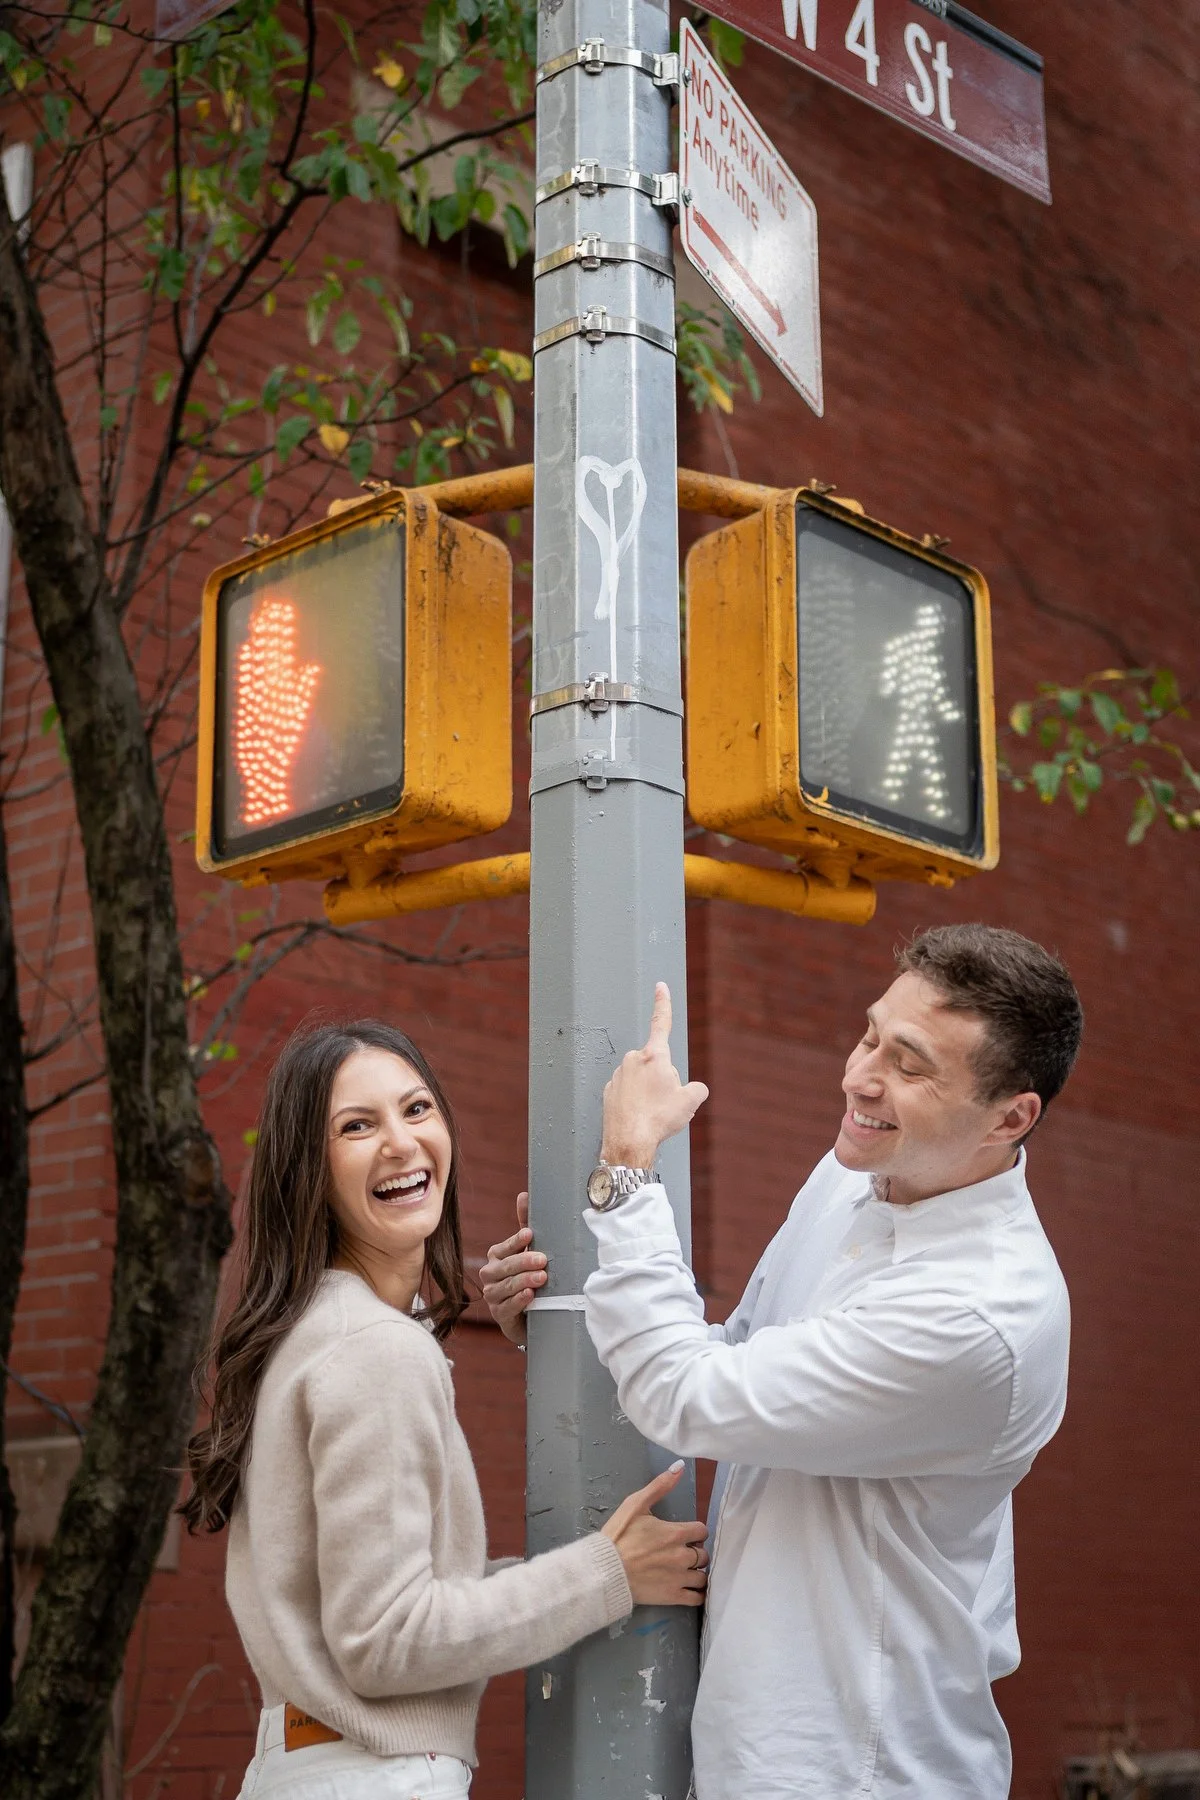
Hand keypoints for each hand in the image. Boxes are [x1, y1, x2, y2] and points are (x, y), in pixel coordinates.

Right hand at [480, 1193, 545, 1347]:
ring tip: (541, 1278)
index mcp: (496, 1256)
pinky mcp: (499, 1315)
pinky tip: (530, 1296)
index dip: (516, 1242)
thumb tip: (524, 1194)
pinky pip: (507, 1307)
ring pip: (505, 1286)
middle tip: (543, 1259)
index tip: (530, 1235)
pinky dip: (518, 1301)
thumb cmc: (526, 1275)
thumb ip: (525, 1224)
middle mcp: (490, 1275)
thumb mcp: (527, 1250)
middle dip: (523, 1262)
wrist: (528, 1314)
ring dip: (523, 1281)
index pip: (504, 1247)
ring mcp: (493, 1296)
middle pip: (504, 1267)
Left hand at [601, 983, 708, 1170]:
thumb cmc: (658, 1120)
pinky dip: (635, 1102)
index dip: (663, 1003)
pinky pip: (628, 1092)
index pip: (661, 1022)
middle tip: (665, 1101)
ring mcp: (618, 1076)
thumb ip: (697, 1089)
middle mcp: (633, 1060)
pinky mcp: (608, 1092)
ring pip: (641, 1079)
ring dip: (648, 1092)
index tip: (660, 986)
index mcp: (654, 1056)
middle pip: (656, 1063)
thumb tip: (694, 1089)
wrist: (629, 1143)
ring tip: (650, 1113)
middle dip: (663, 1078)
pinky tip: (638, 1117)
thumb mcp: (690, 1102)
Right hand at [601, 1462, 707, 1607]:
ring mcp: (679, 1578)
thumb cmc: (618, 1536)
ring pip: (702, 1576)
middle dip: (695, 1551)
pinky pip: (697, 1598)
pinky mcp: (673, 1596)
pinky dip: (697, 1593)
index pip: (702, 1530)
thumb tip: (680, 1467)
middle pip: (703, 1554)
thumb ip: (660, 1486)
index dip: (695, 1531)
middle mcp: (682, 1556)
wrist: (604, 1571)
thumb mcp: (635, 1504)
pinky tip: (690, 1589)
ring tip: (685, 1571)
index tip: (686, 1534)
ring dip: (696, 1572)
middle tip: (682, 1552)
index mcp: (675, 1533)